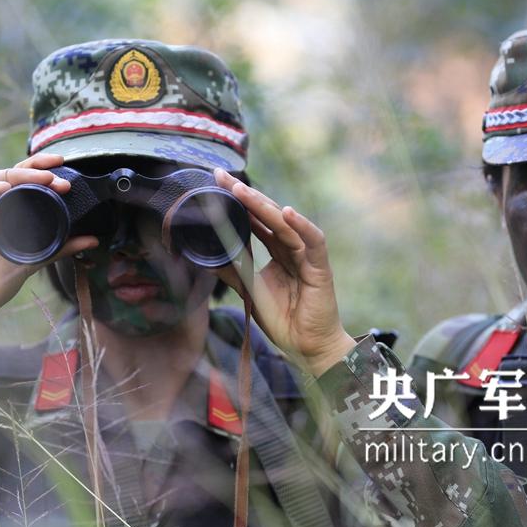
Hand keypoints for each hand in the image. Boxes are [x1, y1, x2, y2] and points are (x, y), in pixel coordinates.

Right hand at [0, 154, 98, 351]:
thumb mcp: (34, 261)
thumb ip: (60, 248)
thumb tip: (93, 240)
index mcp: (10, 212)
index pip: (26, 181)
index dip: (43, 169)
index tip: (66, 169)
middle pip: (13, 174)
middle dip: (37, 171)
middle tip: (59, 178)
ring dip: (19, 175)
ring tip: (42, 179)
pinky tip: (3, 188)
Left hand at [213, 169, 355, 376]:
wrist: (306, 348)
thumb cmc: (283, 320)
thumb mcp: (249, 291)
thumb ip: (233, 270)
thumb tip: (205, 256)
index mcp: (277, 251)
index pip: (256, 220)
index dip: (238, 202)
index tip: (216, 183)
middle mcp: (292, 248)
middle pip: (269, 215)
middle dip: (246, 195)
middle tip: (223, 178)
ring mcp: (307, 256)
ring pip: (287, 225)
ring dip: (265, 206)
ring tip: (242, 191)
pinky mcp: (321, 269)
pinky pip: (314, 242)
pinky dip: (302, 226)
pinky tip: (286, 213)